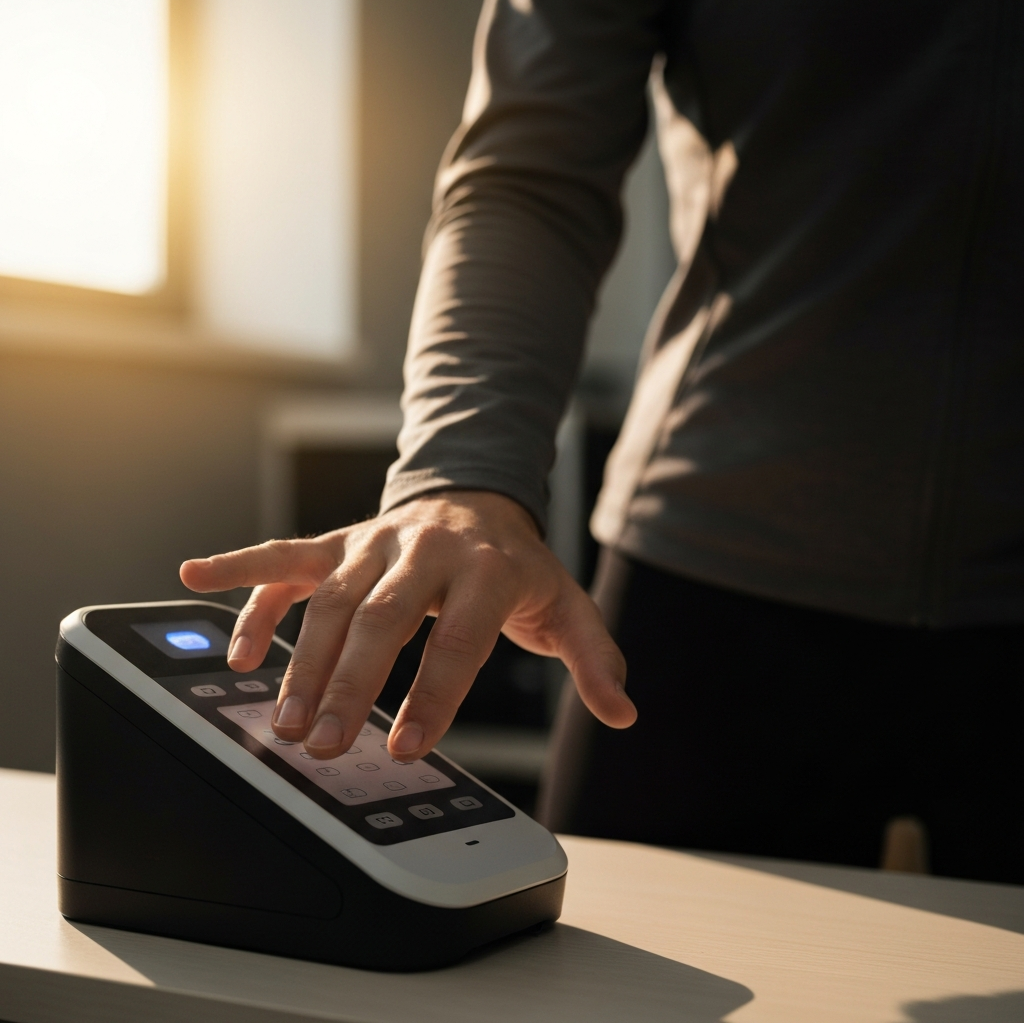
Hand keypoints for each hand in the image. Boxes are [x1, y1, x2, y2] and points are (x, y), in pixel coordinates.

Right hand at [180, 490, 634, 760]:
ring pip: (327, 596)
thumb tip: (624, 713)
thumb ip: (593, 659)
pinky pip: (285, 555)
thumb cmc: (515, 565)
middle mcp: (424, 547)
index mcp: (485, 567)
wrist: (476, 496)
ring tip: (283, 718)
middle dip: (352, 682)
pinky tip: (197, 584)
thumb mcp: (564, 606)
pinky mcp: (339, 540)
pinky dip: (240, 570)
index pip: (458, 635)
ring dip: (299, 658)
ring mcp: (374, 539)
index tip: (407, 746)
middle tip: (326, 744)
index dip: (435, 692)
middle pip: (381, 615)